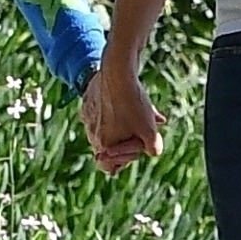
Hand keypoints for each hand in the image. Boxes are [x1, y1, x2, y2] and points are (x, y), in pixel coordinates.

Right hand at [82, 56, 162, 171]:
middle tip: (142, 127)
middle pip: (111, 147)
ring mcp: (88, 117)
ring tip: (143, 111)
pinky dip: (116, 109)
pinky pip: (103, 112)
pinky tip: (132, 99)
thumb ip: (153, 148)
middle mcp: (91, 134)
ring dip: (126, 124)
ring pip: (108, 128)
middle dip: (129, 140)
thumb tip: (153, 152)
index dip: (125, 160)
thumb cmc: (133, 104)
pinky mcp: (88, 102)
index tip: (137, 146)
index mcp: (103, 145)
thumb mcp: (150, 131)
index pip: (109, 168)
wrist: (117, 71)